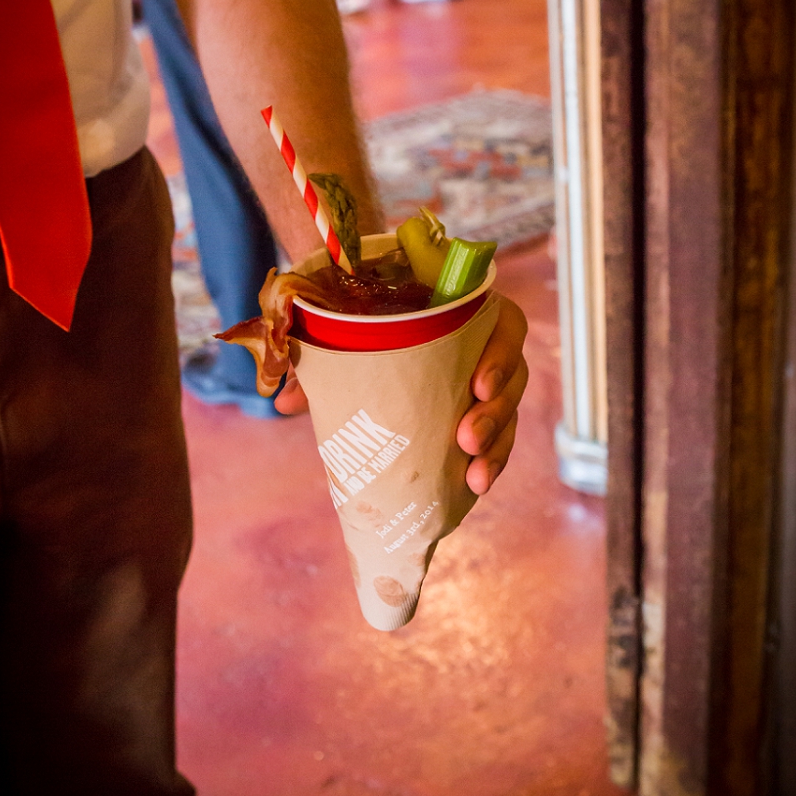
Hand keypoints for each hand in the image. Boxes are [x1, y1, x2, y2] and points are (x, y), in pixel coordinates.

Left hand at [276, 292, 529, 498]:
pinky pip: (499, 439)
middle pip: (512, 376)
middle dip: (495, 413)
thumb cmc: (364, 318)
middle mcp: (485, 343)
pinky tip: (475, 485)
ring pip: (508, 413)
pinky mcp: (481, 414)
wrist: (365, 315)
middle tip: (466, 439)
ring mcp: (488, 381)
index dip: (500, 355)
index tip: (477, 385)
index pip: (504, 325)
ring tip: (474, 476)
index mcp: (464, 310)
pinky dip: (490, 462)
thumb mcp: (344, 332)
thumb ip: (318, 360)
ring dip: (497, 446)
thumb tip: (283, 402)